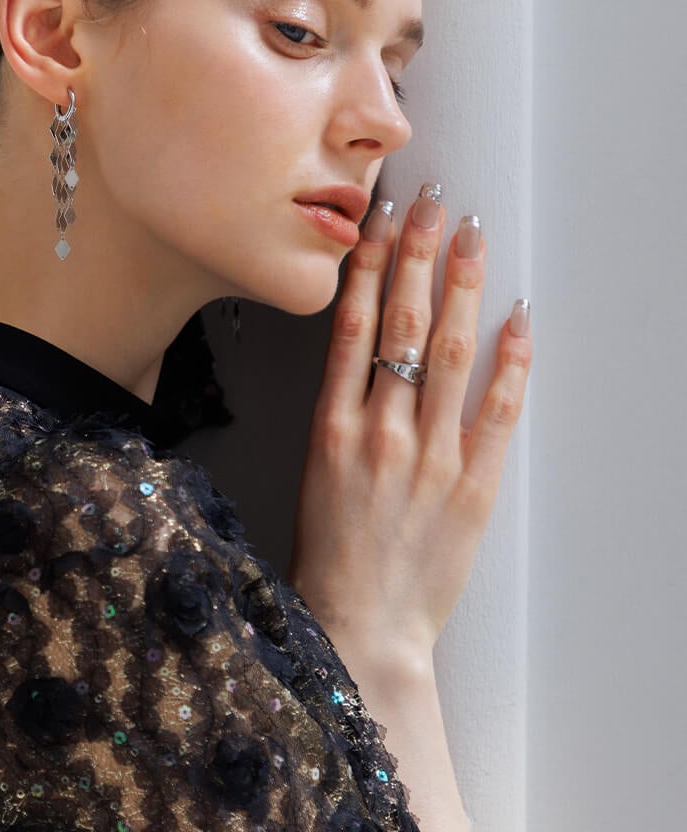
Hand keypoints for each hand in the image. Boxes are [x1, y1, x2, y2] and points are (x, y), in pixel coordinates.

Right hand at [286, 185, 532, 663]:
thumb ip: (339, 423)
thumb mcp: (314, 482)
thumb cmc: (329, 565)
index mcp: (330, 431)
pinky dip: (511, 360)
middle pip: (399, 323)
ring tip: (471, 236)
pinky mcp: (472, 486)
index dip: (367, 267)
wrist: (361, 631)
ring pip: (447, 352)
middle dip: (418, 255)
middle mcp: (378, 434)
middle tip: (431, 201)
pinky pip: (496, 409)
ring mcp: (428, 458)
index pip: (350, 328)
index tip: (377, 221)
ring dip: (462, 286)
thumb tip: (360, 365)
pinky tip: (518, 318)